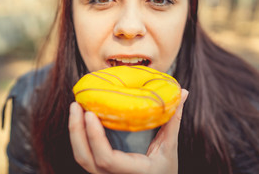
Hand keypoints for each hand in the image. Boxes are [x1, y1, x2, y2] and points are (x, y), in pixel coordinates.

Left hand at [68, 89, 188, 173]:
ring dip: (74, 133)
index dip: (95, 137)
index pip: (106, 158)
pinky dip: (79, 138)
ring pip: (81, 158)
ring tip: (76, 108)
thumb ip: (174, 121)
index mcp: (132, 172)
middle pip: (85, 158)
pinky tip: (81, 120)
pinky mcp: (100, 171)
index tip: (90, 114)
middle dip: (76, 131)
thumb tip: (183, 93)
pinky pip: (85, 156)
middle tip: (76, 105)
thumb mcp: (171, 148)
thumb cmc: (166, 171)